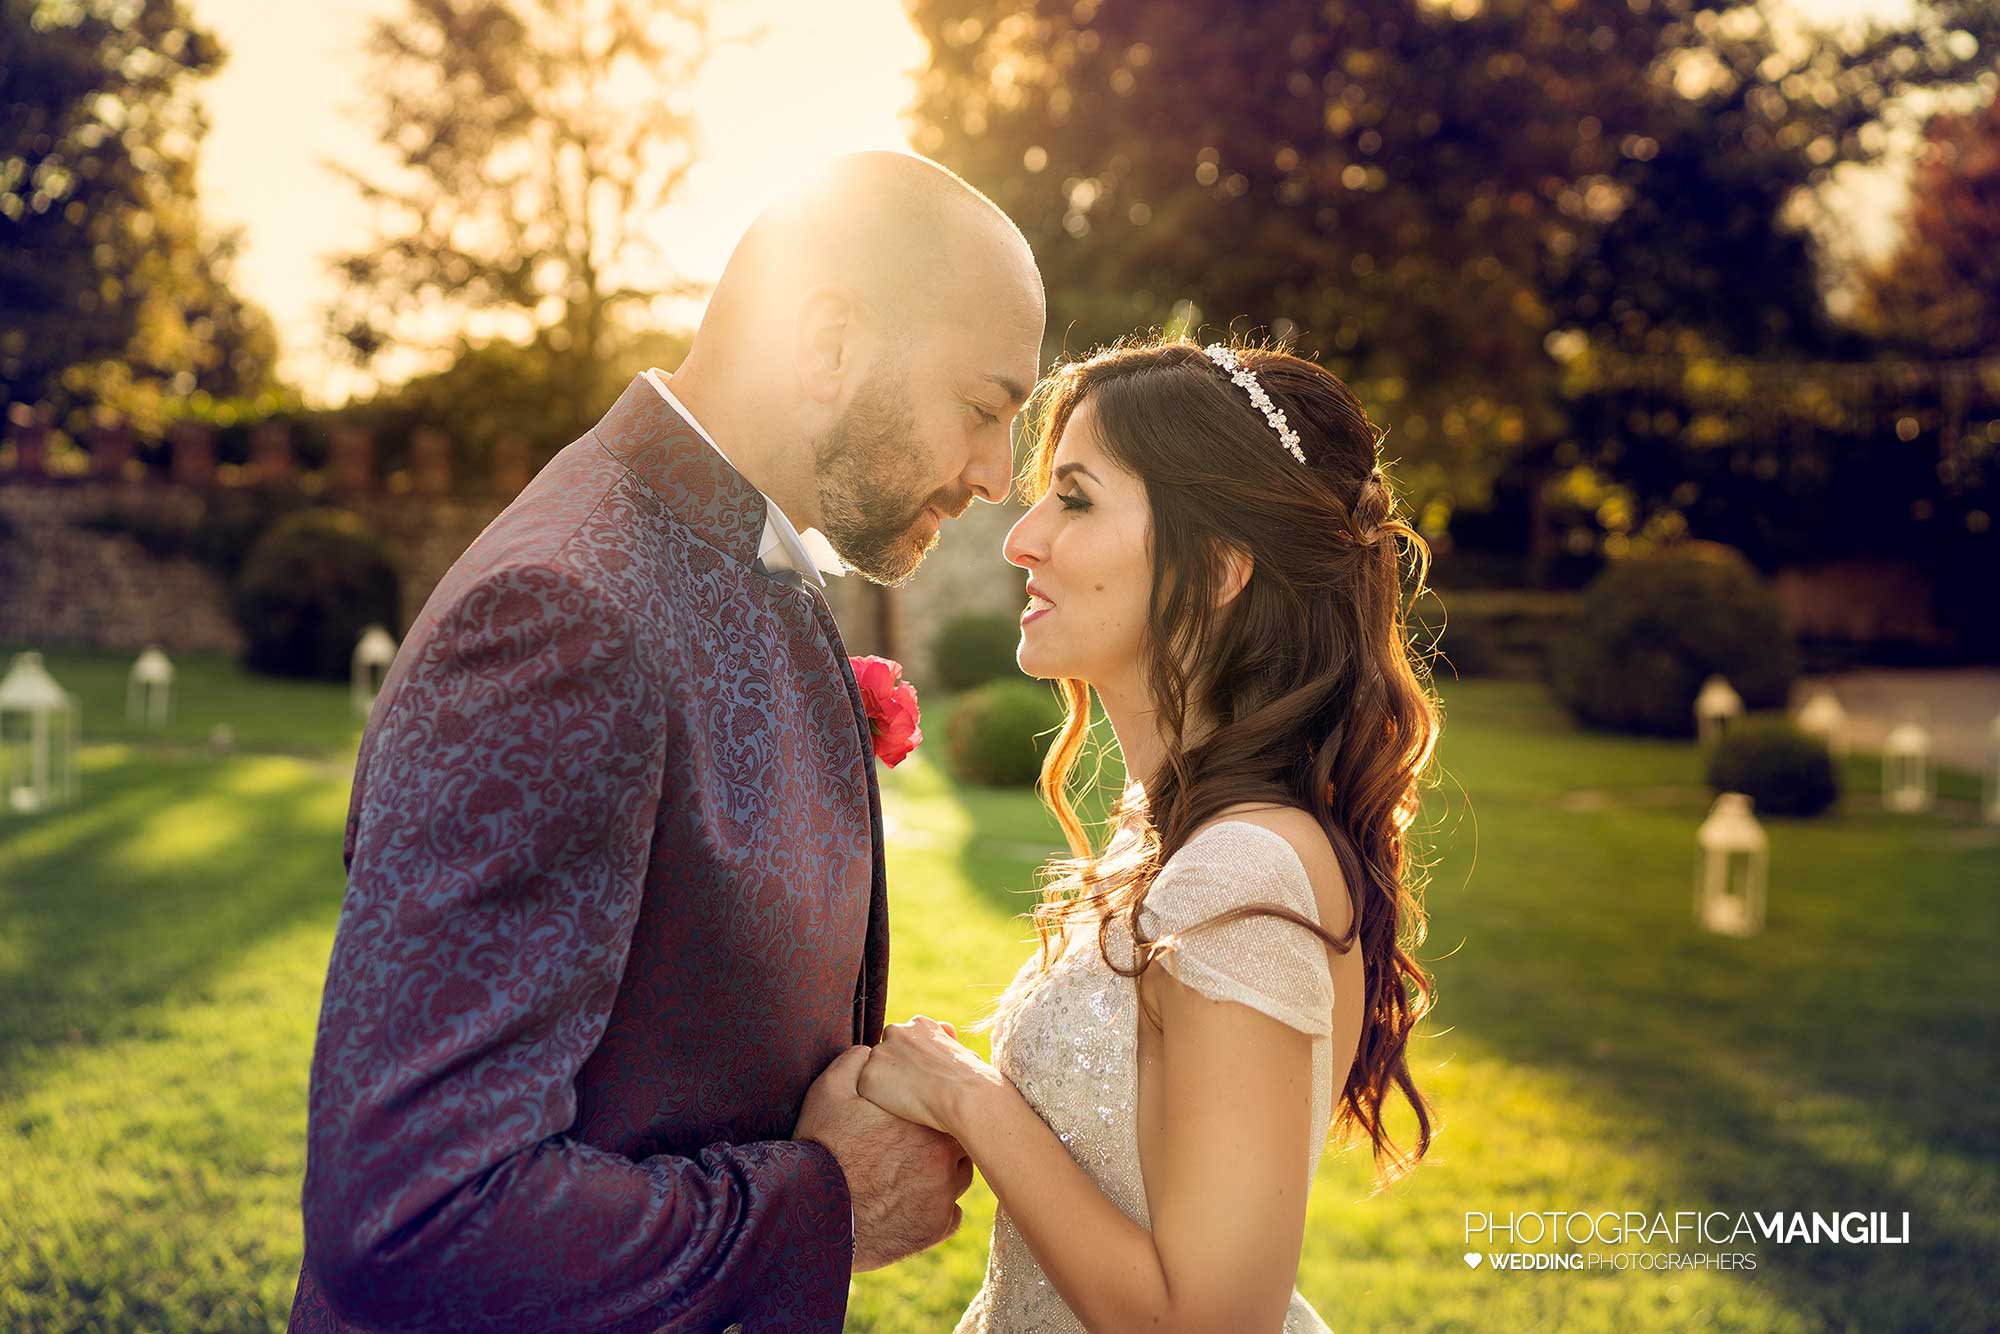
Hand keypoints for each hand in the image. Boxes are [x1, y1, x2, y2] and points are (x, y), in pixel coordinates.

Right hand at [794, 1045, 973, 1272]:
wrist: (815, 1214)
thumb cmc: (822, 1148)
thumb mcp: (830, 1091)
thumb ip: (856, 1062)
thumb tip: (871, 1051)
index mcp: (928, 1121)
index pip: (953, 1106)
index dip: (935, 1107)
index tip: (917, 1112)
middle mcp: (946, 1158)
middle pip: (961, 1142)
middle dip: (943, 1140)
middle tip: (913, 1142)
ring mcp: (944, 1197)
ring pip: (959, 1178)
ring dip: (942, 1173)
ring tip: (910, 1172)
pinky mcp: (935, 1230)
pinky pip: (950, 1215)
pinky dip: (936, 1209)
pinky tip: (911, 1203)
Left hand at [856, 1015, 1002, 1137]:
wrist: (964, 1097)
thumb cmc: (973, 1079)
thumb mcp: (964, 1051)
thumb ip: (946, 1042)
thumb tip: (946, 1031)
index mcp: (920, 1025)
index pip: (906, 1042)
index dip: (914, 1064)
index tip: (926, 1079)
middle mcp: (895, 1032)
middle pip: (886, 1055)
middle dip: (895, 1072)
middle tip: (915, 1093)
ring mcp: (879, 1054)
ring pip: (875, 1074)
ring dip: (886, 1088)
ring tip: (910, 1104)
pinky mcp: (868, 1077)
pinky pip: (866, 1093)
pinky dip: (879, 1104)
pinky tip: (900, 1110)